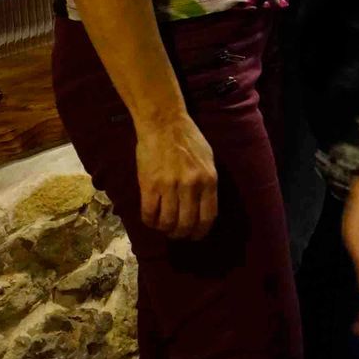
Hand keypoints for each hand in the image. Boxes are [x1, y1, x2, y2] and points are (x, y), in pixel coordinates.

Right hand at [135, 111, 216, 240]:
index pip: (208, 216)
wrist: (163, 123)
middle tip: (176, 233)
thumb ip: (207, 182)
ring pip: (167, 222)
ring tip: (163, 226)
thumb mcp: (208, 159)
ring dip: (165, 229)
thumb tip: (204, 206)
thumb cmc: (188, 139)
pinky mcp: (149, 185)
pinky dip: (150, 222)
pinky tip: (151, 219)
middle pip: (187, 224)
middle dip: (181, 234)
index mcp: (209, 179)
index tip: (195, 236)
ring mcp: (170, 186)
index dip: (201, 232)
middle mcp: (192, 185)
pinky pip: (149, 214)